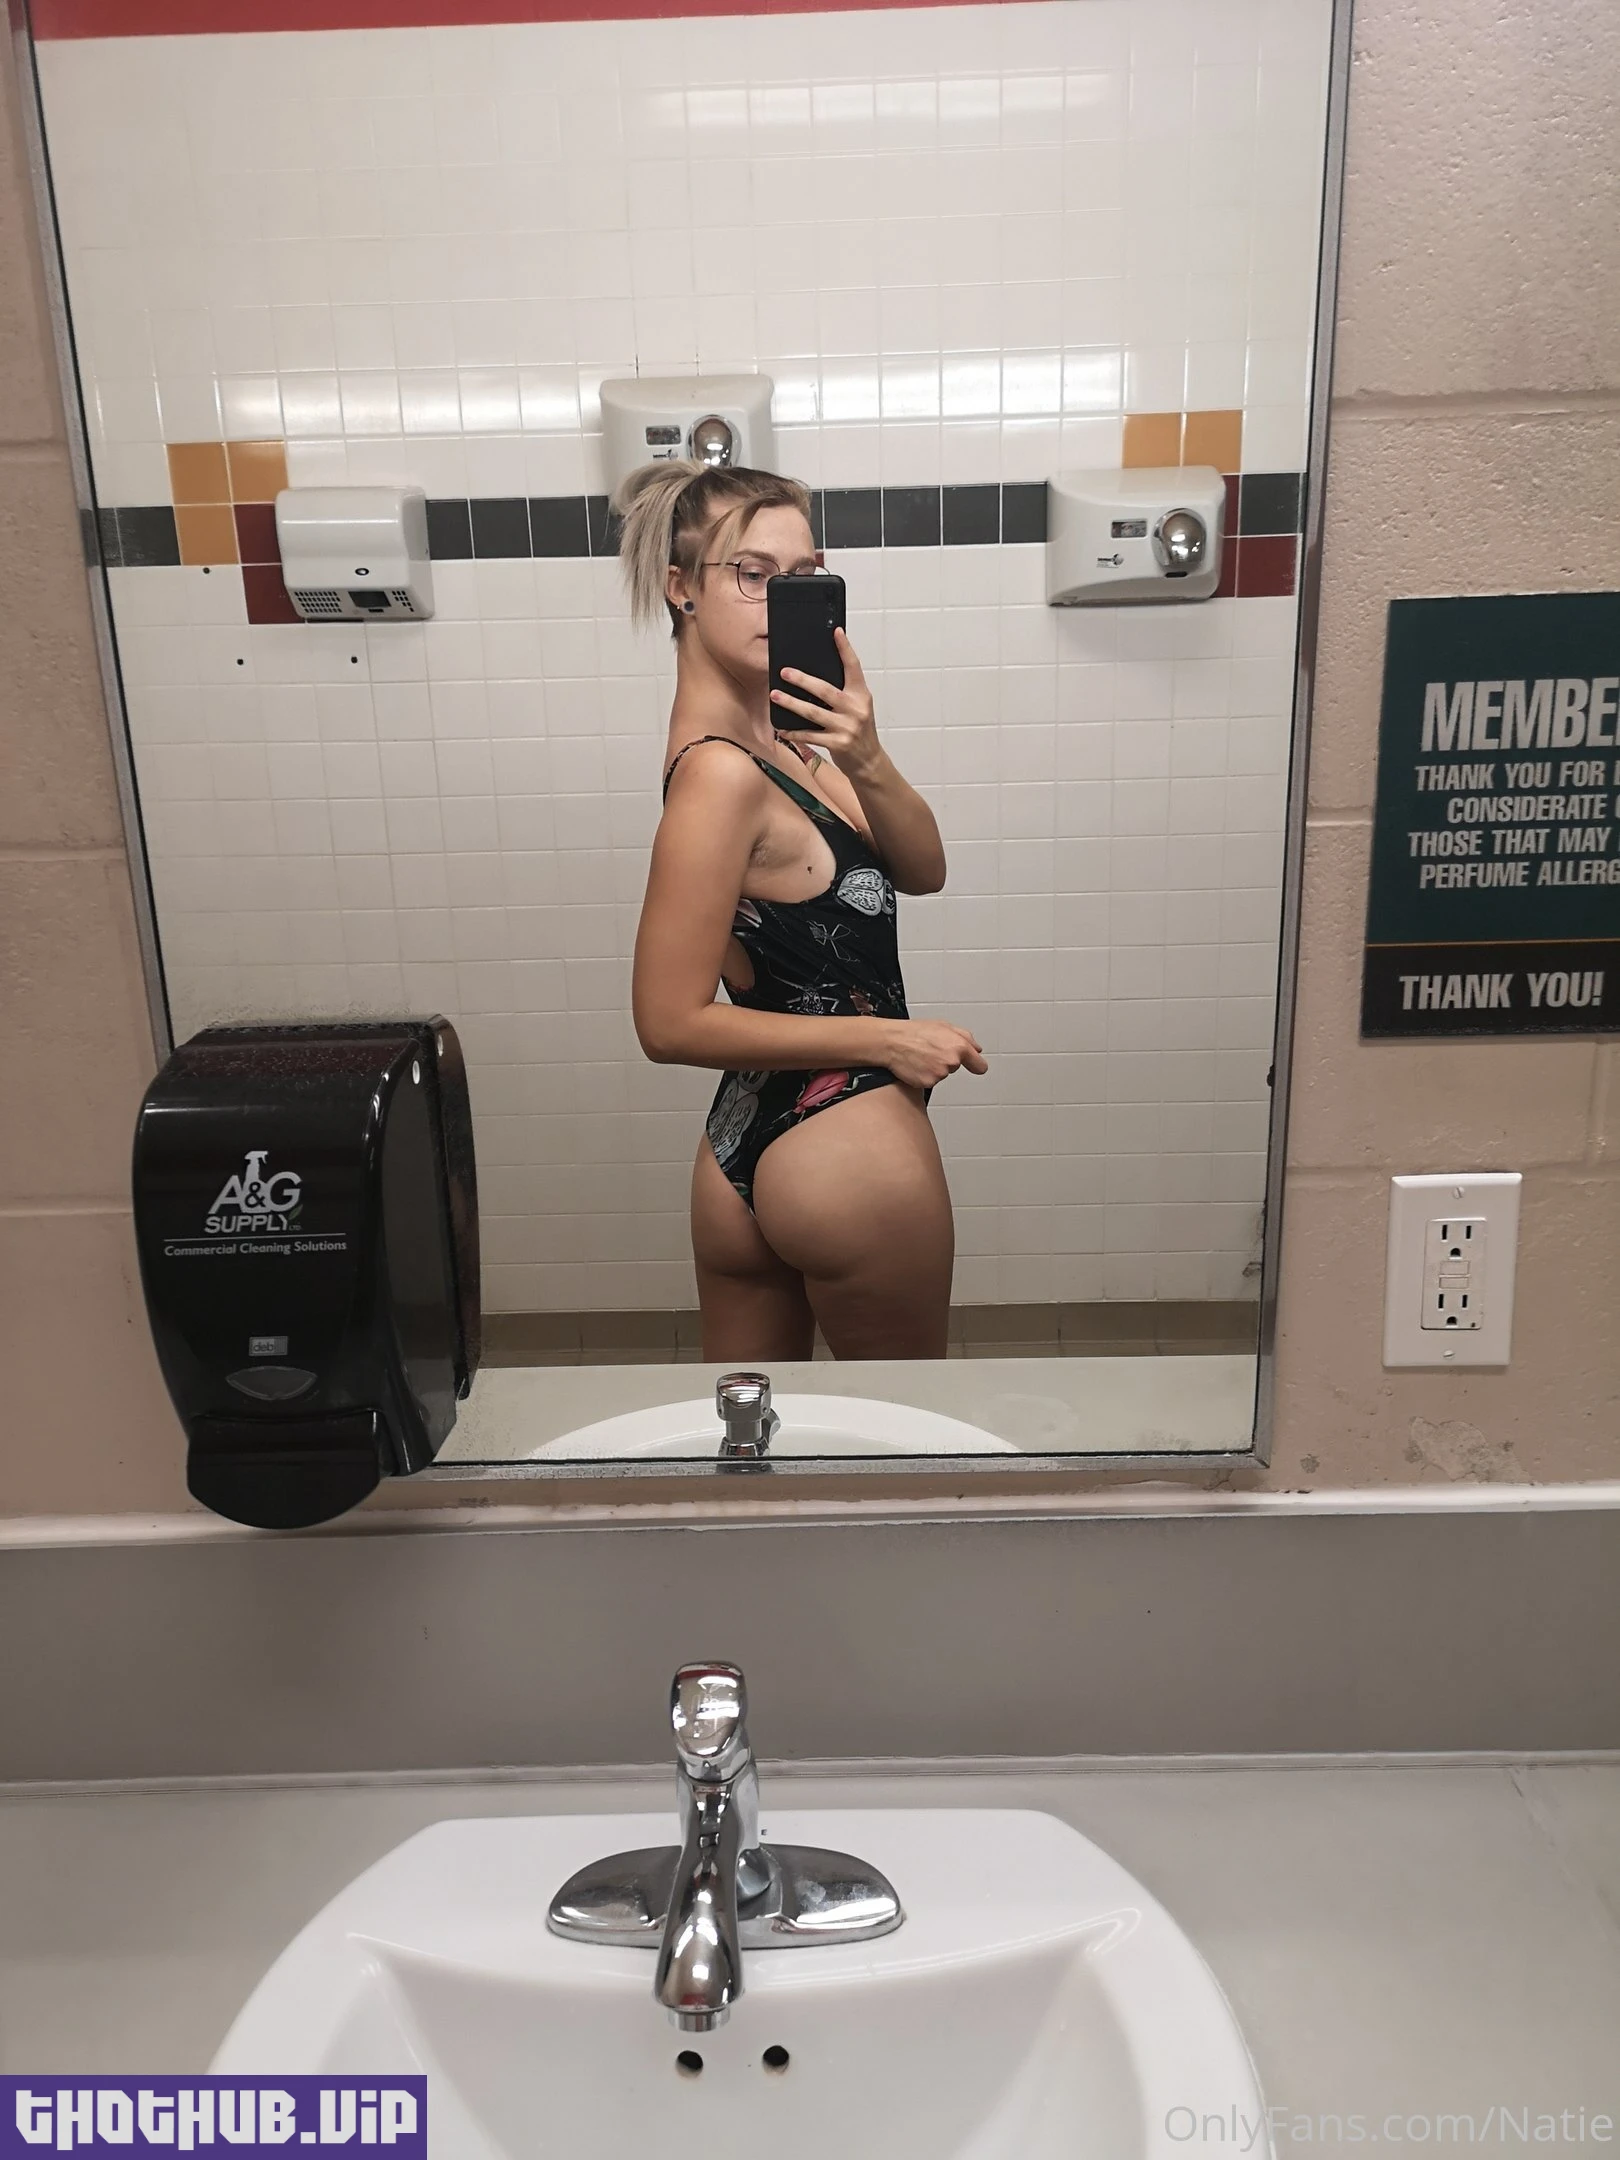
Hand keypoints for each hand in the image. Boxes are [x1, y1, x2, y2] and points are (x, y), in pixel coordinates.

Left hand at [770, 628, 881, 778]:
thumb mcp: (858, 707)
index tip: (836, 632)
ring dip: (791, 703)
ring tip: (775, 696)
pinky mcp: (837, 743)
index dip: (845, 649)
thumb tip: (813, 677)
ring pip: (813, 712)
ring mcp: (847, 727)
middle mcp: (856, 709)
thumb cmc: (859, 731)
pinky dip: (794, 732)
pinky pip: (810, 735)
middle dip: (803, 680)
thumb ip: (843, 693)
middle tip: (784, 672)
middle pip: (825, 690)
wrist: (869, 761)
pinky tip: (782, 729)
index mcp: (861, 695)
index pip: (854, 667)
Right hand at [880, 1019, 988, 1088]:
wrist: (892, 1041)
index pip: (979, 1065)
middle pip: (956, 1067)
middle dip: (946, 1060)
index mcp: (960, 1046)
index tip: (975, 1067)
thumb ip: (966, 1037)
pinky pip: (931, 1081)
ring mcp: (940, 1074)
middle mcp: (952, 1061)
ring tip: (921, 1055)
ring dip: (934, 1068)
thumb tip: (977, 1049)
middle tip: (931, 1050)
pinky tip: (916, 1064)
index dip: (976, 1065)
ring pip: (942, 1074)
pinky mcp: (928, 1083)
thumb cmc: (914, 1032)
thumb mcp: (943, 1025)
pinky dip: (924, 1075)